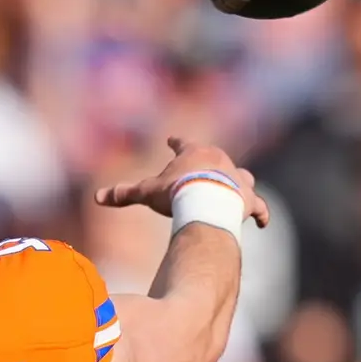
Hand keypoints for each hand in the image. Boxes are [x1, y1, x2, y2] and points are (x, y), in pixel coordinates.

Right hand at [94, 137, 270, 227]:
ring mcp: (237, 178)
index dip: (176, 143)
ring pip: (242, 177)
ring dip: (239, 184)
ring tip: (238, 191)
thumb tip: (97, 198)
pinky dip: (260, 213)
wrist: (207, 203)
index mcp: (194, 153)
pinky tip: (263, 222)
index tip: (172, 139)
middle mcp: (220, 160)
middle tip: (204, 170)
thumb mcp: (147, 193)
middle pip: (215, 158)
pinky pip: (259, 207)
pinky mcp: (249, 199)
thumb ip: (124, 194)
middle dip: (209, 164)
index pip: (183, 144)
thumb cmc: (176, 193)